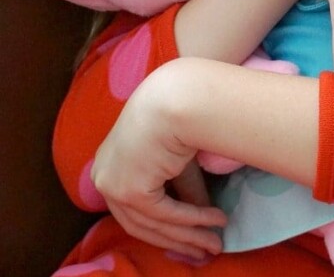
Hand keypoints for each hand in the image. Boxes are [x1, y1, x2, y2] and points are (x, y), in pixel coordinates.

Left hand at [92, 70, 226, 259]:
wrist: (175, 97)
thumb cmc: (175, 116)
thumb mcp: (177, 162)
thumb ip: (183, 193)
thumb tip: (198, 221)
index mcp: (109, 164)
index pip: (133, 207)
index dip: (164, 227)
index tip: (190, 238)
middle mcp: (103, 177)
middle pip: (141, 223)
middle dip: (178, 239)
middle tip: (206, 250)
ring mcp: (113, 185)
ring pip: (154, 224)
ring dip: (190, 235)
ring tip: (216, 242)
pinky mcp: (130, 190)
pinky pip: (165, 215)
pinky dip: (192, 220)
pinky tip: (215, 219)